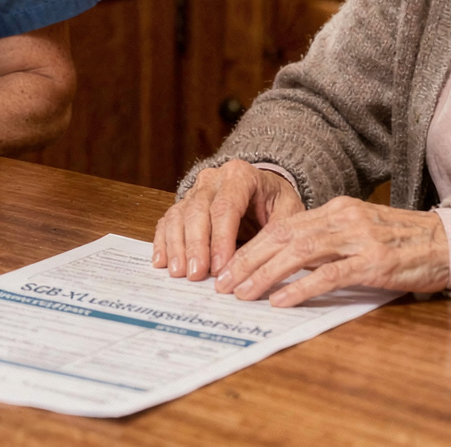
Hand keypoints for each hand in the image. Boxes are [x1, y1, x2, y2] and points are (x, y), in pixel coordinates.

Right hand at [153, 159, 303, 280]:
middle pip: (198, 211)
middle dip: (196, 245)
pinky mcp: (183, 203)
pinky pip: (168, 220)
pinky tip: (162, 261)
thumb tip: (256, 265)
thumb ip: (274, 234)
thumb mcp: (288, 212)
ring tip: (179, 273)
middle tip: (196, 274)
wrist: (264, 188)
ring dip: (177, 246)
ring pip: (179, 215)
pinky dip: (163, 241)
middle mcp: (213, 179)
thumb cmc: (276, 202)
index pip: (227, 206)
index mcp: (240, 175)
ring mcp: (195, 190)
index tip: (220, 267)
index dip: (221, 238)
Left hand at [214, 197, 450, 306]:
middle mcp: (342, 219)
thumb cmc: (404, 243)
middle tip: (223, 284)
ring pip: (298, 254)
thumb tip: (285, 261)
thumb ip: (327, 241)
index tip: (227, 267)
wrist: (450, 242)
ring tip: (242, 293)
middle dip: (247, 261)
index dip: (250, 247)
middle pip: (281, 237)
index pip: (281, 226)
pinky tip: (280, 301)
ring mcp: (358, 239)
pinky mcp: (373, 263)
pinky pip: (328, 275)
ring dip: (264, 275)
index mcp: (335, 209)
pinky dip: (300, 288)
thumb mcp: (360, 231)